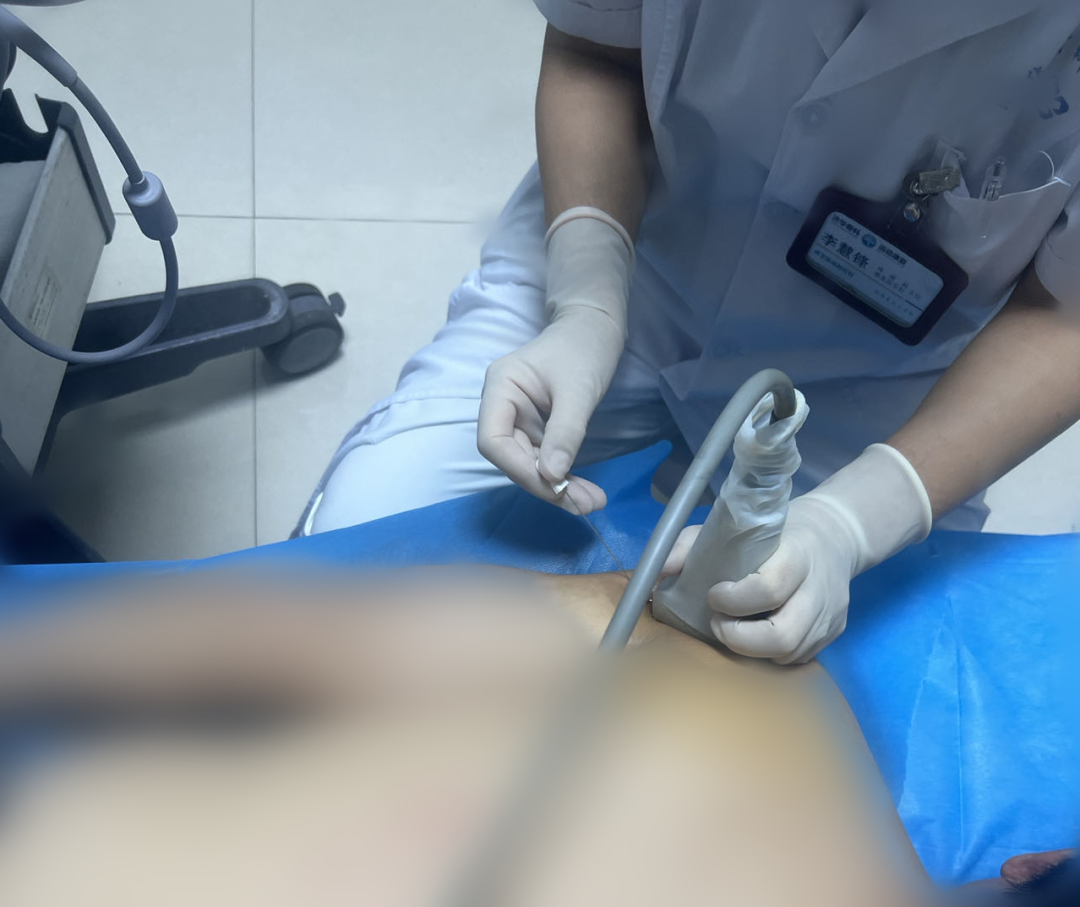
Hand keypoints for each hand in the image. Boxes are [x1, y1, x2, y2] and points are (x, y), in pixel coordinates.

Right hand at [478, 307, 622, 513]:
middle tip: (584, 505)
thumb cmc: (585, 347)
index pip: (494, 441)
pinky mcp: (537, 427)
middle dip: (545, 485)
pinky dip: (562, 476)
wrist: (597, 327)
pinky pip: (543, 458)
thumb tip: (553, 477)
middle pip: (511, 458)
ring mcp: (519, 418)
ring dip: (557, 487)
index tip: (554, 486)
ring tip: (591, 502)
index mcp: (500, 388)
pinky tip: (583, 490)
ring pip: (528, 463)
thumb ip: (564, 432)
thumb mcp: (579, 390)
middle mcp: (503, 406)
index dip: (519, 469)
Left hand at [662, 444, 932, 663]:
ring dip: (753, 651)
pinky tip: (755, 638)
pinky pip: (800, 657)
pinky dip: (771, 655)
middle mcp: (819, 590)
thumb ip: (690, 546)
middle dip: (740, 639)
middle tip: (717, 624)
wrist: (835, 536)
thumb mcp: (732, 526)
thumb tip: (655, 576)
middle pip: (784, 636)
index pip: (771, 588)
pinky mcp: (834, 635)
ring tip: (732, 631)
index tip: (712, 595)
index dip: (735, 600)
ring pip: (791, 654)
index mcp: (797, 554)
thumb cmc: (772, 532)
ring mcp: (830, 617)